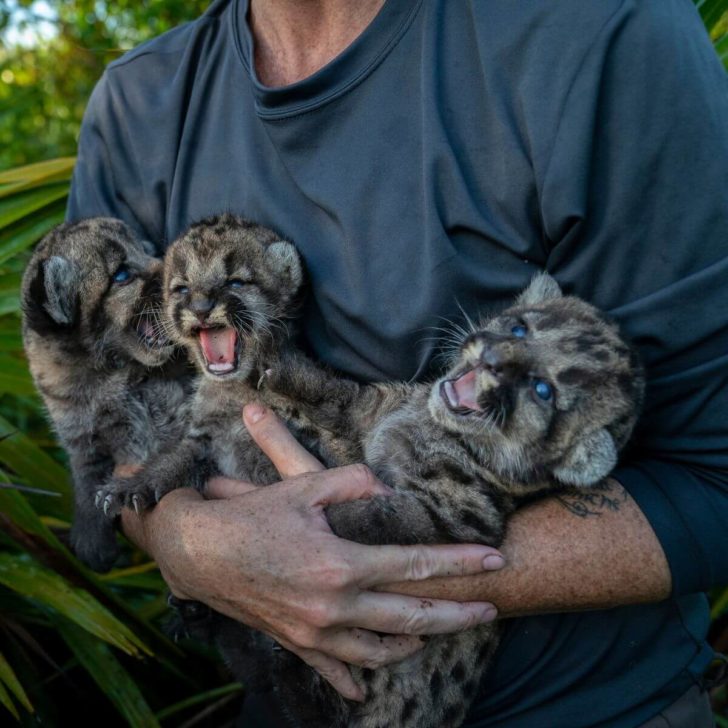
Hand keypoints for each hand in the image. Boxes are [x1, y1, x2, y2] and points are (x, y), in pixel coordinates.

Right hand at [121, 405, 504, 699]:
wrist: (197, 551)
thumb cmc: (252, 516)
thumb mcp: (302, 486)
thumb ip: (353, 482)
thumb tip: (389, 487)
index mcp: (341, 564)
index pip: (415, 565)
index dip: (458, 563)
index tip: (493, 561)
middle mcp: (334, 606)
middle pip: (410, 617)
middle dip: (456, 614)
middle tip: (489, 609)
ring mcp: (314, 632)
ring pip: (379, 650)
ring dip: (415, 644)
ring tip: (438, 634)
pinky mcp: (295, 641)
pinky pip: (332, 669)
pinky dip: (353, 678)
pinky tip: (365, 689)